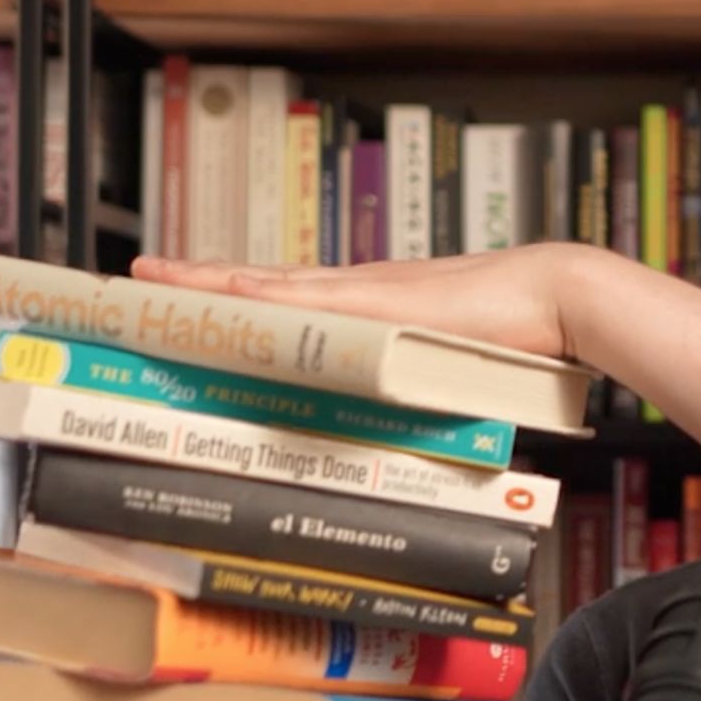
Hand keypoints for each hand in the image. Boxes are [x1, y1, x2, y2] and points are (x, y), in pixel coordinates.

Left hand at [129, 247, 594, 364]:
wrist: (559, 298)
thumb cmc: (519, 336)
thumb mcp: (452, 366)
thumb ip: (421, 385)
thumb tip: (408, 425)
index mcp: (375, 309)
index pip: (292, 301)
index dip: (242, 297)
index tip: (199, 296)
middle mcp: (360, 292)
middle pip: (264, 284)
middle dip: (203, 283)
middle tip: (142, 275)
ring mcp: (367, 292)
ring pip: (269, 285)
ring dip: (211, 284)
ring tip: (153, 278)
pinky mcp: (381, 299)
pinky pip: (305, 298)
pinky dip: (260, 294)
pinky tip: (220, 291)